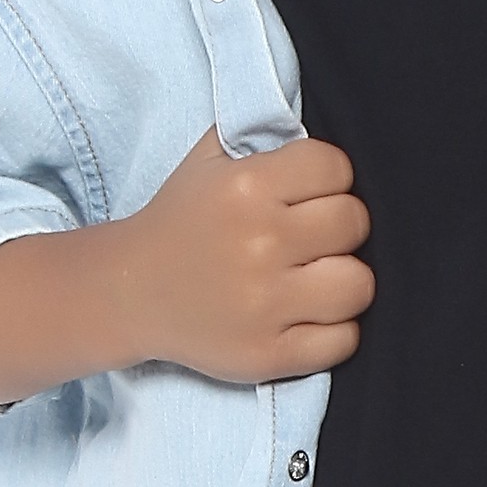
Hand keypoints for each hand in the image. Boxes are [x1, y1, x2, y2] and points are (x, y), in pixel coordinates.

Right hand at [122, 128, 372, 382]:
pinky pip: (343, 341)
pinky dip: (335, 331)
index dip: (330, 180)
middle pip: (354, 223)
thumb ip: (260, 135)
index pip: (336, 168)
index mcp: (246, 186)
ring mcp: (263, 304)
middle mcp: (258, 242)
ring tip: (316, 279)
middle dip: (339, 229)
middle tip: (313, 240)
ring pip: (358, 285)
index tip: (310, 195)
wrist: (128, 292)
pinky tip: (308, 317)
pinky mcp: (266, 354)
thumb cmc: (180, 222)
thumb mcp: (208, 160)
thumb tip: (315, 131)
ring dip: (343, 281)